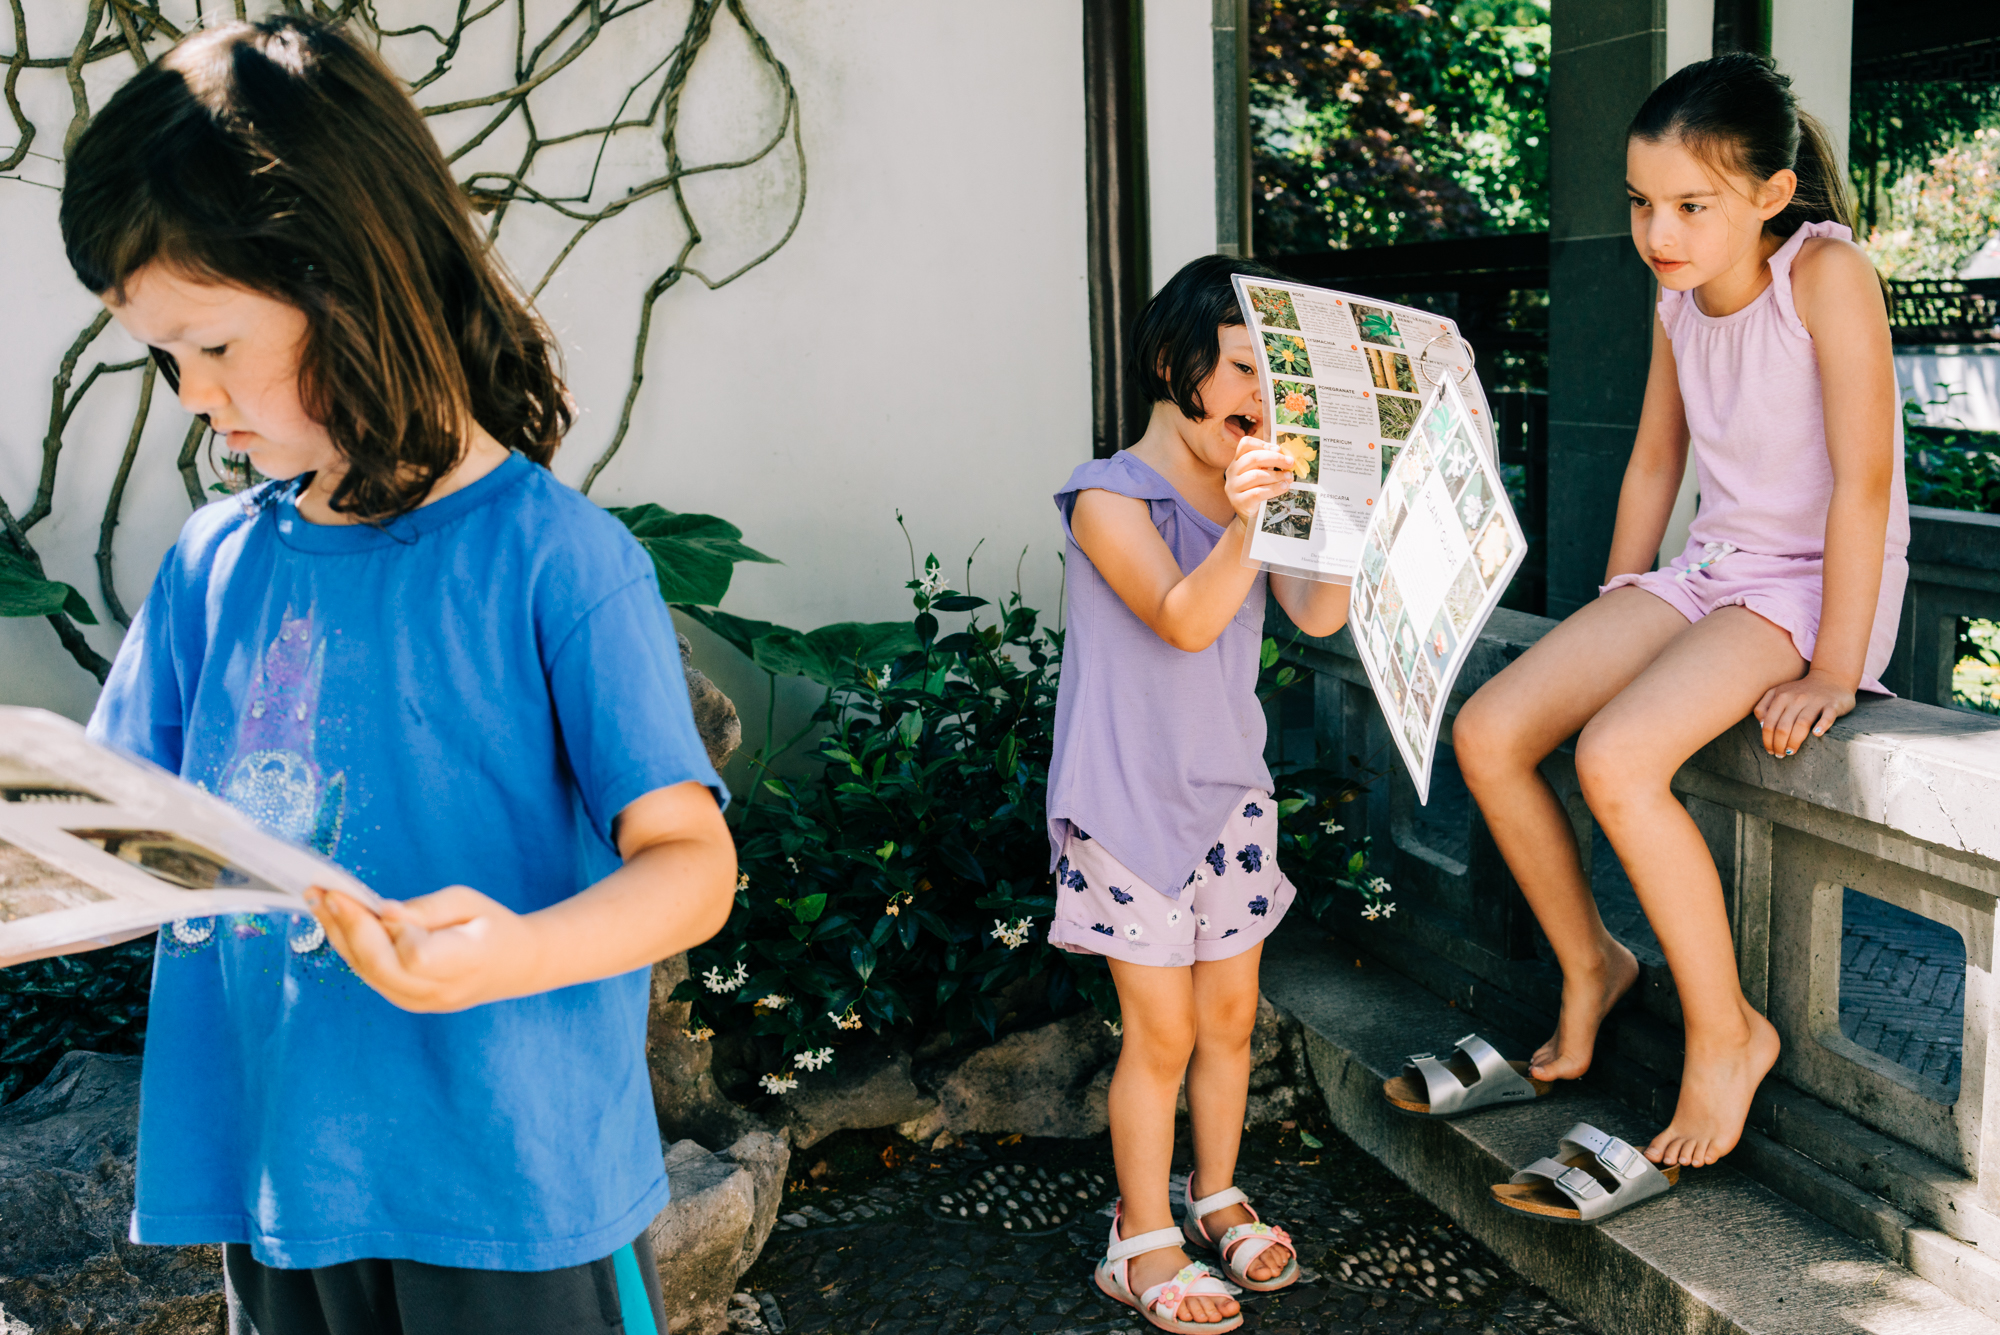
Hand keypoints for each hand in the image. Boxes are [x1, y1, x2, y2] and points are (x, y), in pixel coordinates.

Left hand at [308, 884, 545, 1011]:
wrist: (515, 966)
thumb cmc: (492, 925)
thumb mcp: (469, 901)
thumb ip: (426, 910)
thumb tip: (382, 912)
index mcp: (467, 962)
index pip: (416, 957)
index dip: (393, 932)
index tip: (377, 904)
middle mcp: (440, 990)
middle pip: (381, 967)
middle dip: (348, 928)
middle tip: (323, 892)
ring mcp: (421, 1002)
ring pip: (367, 973)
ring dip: (338, 936)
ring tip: (317, 900)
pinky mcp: (406, 1001)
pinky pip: (370, 976)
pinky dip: (350, 947)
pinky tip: (335, 921)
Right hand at [1224, 435, 1297, 525]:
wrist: (1252, 519)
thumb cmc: (1260, 493)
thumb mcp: (1262, 474)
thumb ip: (1268, 463)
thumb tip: (1285, 454)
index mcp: (1237, 462)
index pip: (1245, 444)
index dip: (1263, 444)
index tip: (1278, 450)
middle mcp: (1232, 472)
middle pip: (1252, 458)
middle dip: (1275, 459)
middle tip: (1290, 462)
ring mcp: (1233, 488)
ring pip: (1256, 475)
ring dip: (1277, 475)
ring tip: (1289, 477)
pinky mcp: (1238, 502)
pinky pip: (1258, 492)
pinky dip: (1274, 489)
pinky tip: (1284, 487)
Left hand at [1753, 669, 1854, 758]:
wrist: (1831, 678)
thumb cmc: (1801, 692)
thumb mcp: (1779, 693)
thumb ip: (1765, 706)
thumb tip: (1761, 725)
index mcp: (1781, 696)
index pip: (1769, 722)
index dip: (1767, 739)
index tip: (1770, 750)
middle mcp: (1796, 698)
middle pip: (1783, 726)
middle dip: (1779, 744)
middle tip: (1780, 755)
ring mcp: (1815, 701)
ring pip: (1802, 723)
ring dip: (1794, 741)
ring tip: (1791, 752)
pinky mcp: (1832, 704)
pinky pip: (1828, 716)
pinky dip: (1822, 725)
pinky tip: (1817, 734)